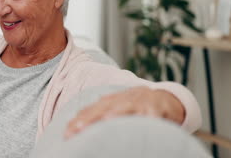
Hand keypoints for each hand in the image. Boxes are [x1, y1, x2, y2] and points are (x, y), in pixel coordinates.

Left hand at [64, 86, 184, 138]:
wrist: (164, 98)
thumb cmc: (135, 106)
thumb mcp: (115, 107)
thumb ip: (99, 113)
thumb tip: (77, 123)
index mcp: (109, 102)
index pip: (89, 110)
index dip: (77, 121)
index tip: (66, 133)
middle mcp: (121, 101)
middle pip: (102, 108)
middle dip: (89, 118)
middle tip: (77, 128)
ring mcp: (138, 103)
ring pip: (125, 108)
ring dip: (115, 113)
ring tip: (105, 120)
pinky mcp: (155, 109)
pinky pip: (150, 115)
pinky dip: (146, 118)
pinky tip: (142, 122)